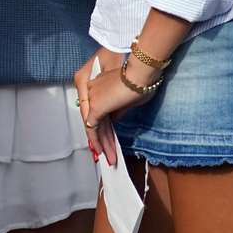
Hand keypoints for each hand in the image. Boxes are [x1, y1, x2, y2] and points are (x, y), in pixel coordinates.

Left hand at [73, 47, 155, 164]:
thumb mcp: (130, 98)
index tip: (108, 138)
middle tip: (109, 153)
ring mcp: (92, 99)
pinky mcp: (95, 107)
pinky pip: (93, 129)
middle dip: (104, 139)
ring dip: (103, 144)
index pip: (99, 111)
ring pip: (95, 127)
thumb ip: (119, 109)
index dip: (103, 126)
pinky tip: (103, 151)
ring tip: (110, 158)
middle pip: (96, 120)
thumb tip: (114, 119)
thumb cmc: (140, 81)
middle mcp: (92, 92)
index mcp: (99, 87)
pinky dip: (97, 142)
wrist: (140, 74)